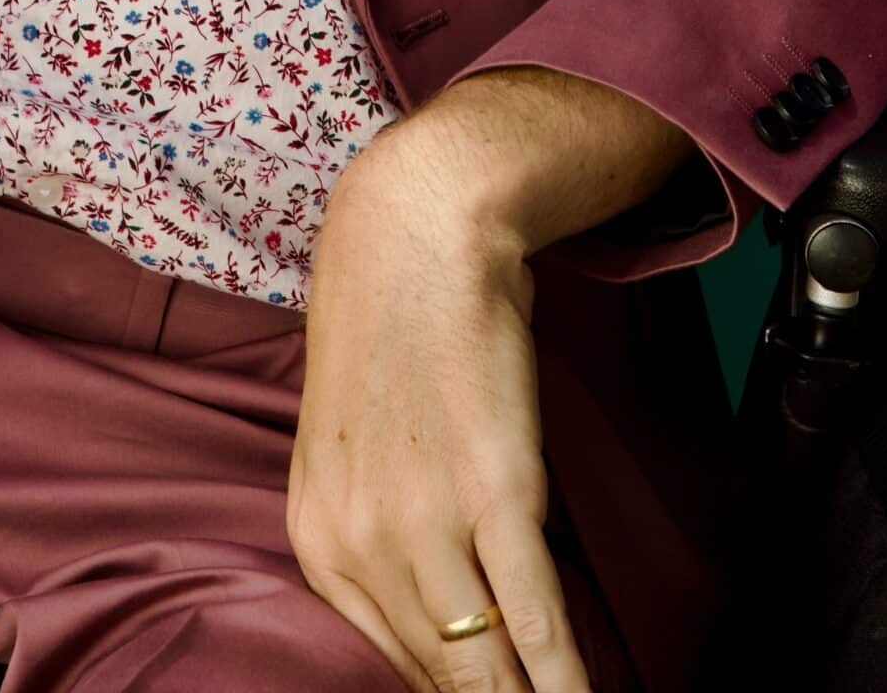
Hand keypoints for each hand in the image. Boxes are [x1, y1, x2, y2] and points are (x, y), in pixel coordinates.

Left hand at [287, 133, 590, 691]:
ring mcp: (425, 525)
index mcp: (320, 542)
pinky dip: (566, 677)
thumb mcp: (356, 452)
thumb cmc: (394, 337)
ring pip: (488, 668)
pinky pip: (536, 620)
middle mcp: (360, 546)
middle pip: (441, 677)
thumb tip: (445, 620)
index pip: (395, 664)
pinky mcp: (494, 496)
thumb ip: (384, 538)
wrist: (413, 239)